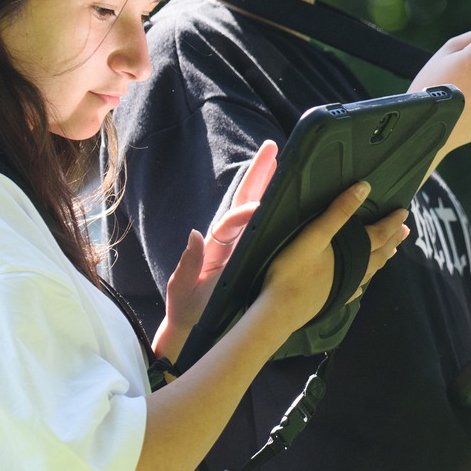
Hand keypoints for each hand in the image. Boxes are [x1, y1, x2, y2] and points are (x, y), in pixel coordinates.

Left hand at [152, 142, 276, 363]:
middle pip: (245, 200)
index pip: (230, 222)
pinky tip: (288, 194)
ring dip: (267, 182)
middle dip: (258, 174)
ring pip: (255, 207)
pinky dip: (274, 206)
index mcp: (215, 246)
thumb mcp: (183, 288)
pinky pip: (264, 226)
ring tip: (280, 159)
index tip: (256, 206)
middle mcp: (229, 240)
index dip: (242, 213)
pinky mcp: (250, 253)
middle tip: (272, 147)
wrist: (192, 324)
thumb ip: (188, 263)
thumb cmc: (187, 306)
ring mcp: (240, 245)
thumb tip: (195, 234)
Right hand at [259, 180, 409, 333]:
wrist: (280, 311)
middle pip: (381, 252)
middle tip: (405, 230)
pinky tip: (361, 287)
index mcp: (355, 252)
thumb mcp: (315, 235)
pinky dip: (363, 281)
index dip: (392, 222)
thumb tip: (364, 188)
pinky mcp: (335, 299)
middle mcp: (356, 270)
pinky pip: (356, 288)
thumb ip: (340, 212)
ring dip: (382, 258)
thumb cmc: (294, 270)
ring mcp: (347, 287)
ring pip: (371, 270)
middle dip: (393, 239)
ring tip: (391, 252)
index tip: (404, 212)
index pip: (381, 234)